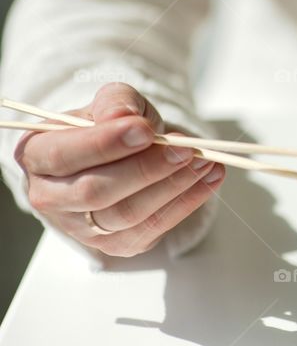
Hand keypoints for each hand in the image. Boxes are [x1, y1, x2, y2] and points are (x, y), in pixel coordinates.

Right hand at [14, 83, 224, 256]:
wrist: (122, 153)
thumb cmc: (110, 126)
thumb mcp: (112, 103)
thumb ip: (117, 102)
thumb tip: (122, 115)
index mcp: (37, 155)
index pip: (64, 156)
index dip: (105, 145)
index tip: (145, 131)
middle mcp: (50, 197)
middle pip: (96, 192)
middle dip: (146, 170)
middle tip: (186, 149)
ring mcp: (82, 227)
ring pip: (127, 215)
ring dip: (173, 187)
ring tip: (205, 161)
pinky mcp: (117, 243)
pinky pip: (152, 228)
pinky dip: (187, 203)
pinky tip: (210, 179)